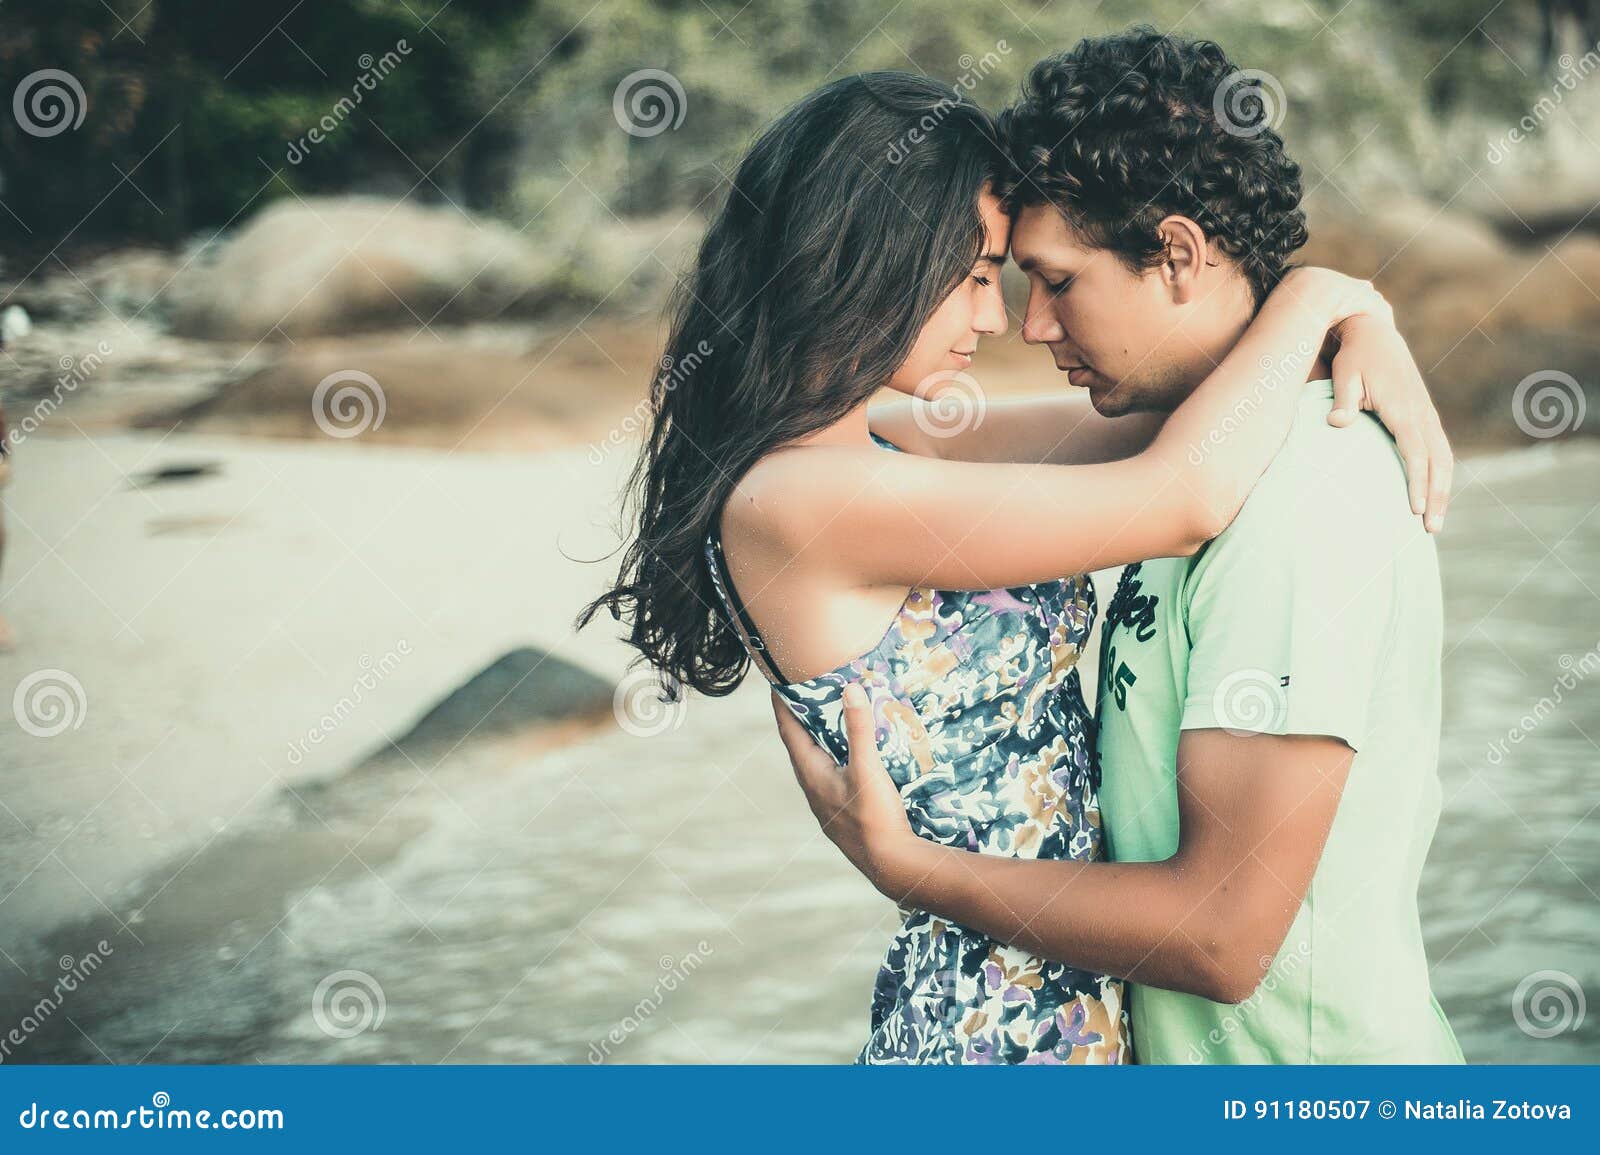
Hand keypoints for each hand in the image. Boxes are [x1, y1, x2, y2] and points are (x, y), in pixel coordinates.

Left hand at [771, 683, 914, 892]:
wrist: (890, 864)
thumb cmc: (874, 817)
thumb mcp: (868, 768)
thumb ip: (859, 729)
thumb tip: (850, 689)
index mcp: (811, 773)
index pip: (789, 730)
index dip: (782, 705)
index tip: (777, 682)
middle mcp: (812, 787)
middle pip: (800, 744)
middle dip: (802, 717)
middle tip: (808, 690)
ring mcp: (826, 801)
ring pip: (817, 760)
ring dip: (820, 738)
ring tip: (830, 717)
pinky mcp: (841, 810)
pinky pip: (831, 773)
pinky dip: (836, 755)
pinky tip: (852, 755)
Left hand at [1280, 267, 1451, 532]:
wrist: (1373, 333)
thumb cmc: (1354, 358)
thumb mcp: (1344, 374)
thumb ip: (1343, 400)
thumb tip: (1337, 423)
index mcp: (1403, 407)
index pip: (1415, 451)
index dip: (1418, 481)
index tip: (1415, 509)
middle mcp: (1421, 413)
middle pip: (1438, 462)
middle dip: (1437, 496)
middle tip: (1430, 529)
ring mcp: (1427, 414)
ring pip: (1444, 458)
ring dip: (1443, 490)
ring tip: (1434, 523)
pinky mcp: (1425, 415)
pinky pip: (1439, 450)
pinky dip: (1440, 475)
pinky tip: (1433, 497)